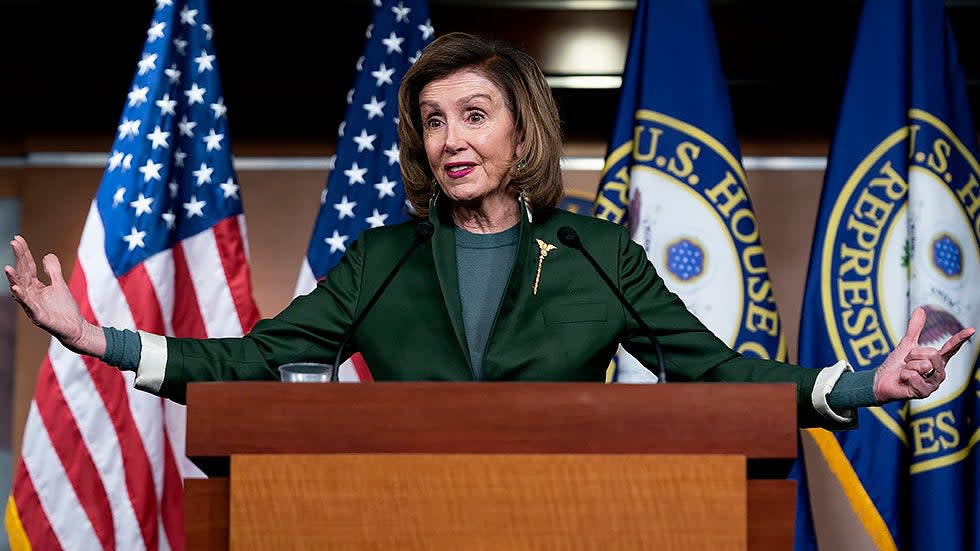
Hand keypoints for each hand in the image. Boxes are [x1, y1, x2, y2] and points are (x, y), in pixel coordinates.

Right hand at [4, 235, 105, 356]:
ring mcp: (32, 305)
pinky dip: (22, 297)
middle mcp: (30, 294)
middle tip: (14, 243)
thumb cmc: (64, 309)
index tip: (17, 239)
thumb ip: (52, 270)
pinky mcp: (38, 316)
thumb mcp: (59, 284)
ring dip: (14, 279)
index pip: (28, 266)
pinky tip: (16, 288)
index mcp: (35, 286)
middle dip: (18, 259)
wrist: (75, 328)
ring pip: (20, 290)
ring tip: (7, 267)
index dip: (23, 253)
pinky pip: (28, 305)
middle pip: (23, 274)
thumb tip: (46, 255)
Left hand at [873, 306, 974, 402]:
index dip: (960, 338)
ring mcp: (933, 384)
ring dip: (908, 366)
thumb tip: (920, 309)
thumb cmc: (896, 365)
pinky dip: (904, 376)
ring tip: (905, 372)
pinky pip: (914, 376)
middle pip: (933, 354)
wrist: (881, 380)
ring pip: (924, 365)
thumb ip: (915, 329)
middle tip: (907, 362)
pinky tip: (904, 381)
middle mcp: (939, 373)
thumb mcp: (906, 344)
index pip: (951, 348)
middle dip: (914, 355)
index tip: (971, 329)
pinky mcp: (924, 393)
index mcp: (937, 361)